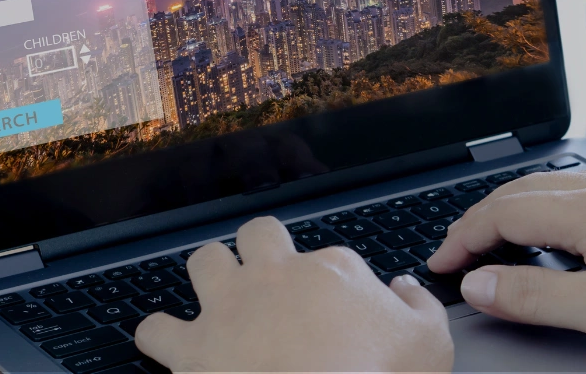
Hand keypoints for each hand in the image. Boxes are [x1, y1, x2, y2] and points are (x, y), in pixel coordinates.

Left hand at [135, 216, 453, 371]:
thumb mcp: (430, 342)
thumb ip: (419, 306)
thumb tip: (404, 289)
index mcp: (332, 271)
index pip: (331, 257)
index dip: (334, 284)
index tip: (340, 311)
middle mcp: (275, 277)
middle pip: (258, 233)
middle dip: (260, 247)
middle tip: (269, 279)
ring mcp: (229, 309)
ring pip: (203, 261)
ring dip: (209, 274)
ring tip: (218, 297)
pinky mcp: (193, 350)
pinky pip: (155, 330)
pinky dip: (160, 336)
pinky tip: (170, 345)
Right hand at [428, 171, 585, 357]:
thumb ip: (534, 297)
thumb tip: (479, 284)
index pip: (502, 212)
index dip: (463, 238)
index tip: (440, 264)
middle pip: (526, 191)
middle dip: (483, 219)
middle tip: (459, 251)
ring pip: (560, 190)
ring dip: (520, 211)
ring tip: (502, 242)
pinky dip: (558, 211)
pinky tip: (569, 234)